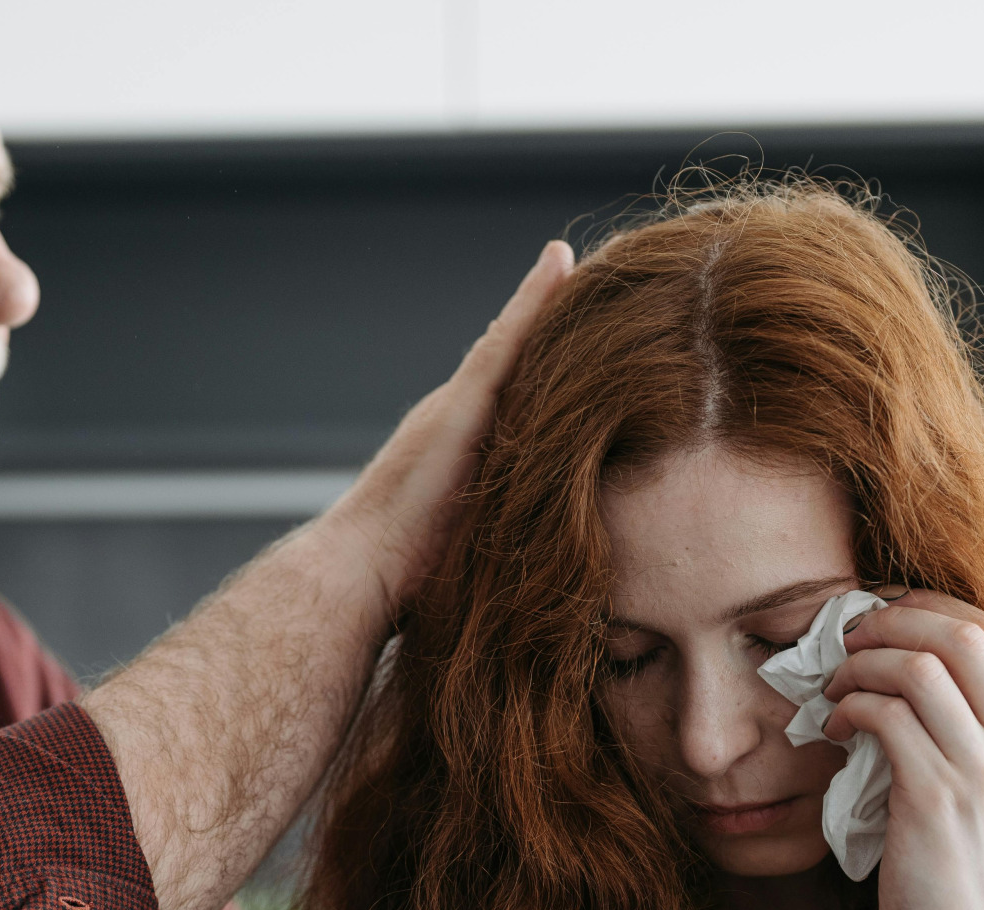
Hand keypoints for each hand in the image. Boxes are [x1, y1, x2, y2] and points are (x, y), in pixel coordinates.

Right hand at [318, 240, 575, 601]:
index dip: (560, 354)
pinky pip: (505, 343)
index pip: (525, 387)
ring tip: (607, 258)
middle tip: (620, 271)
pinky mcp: (460, 404)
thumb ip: (510, 523)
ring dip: (557, 298)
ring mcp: (460, 404)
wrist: (364, 571)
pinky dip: (532, 302)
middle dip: (567, 315)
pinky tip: (559, 265)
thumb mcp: (483, 542)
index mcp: (471, 442)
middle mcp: (463, 412)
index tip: (603, 325)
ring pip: (520, 341)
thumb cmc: (417, 578)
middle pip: (528, 356)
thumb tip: (547, 554)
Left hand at [821, 590, 983, 909]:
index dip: (929, 609)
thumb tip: (904, 668)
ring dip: (860, 665)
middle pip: (960, 633)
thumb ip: (972, 731)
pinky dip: (848, 708)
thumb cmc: (968, 873)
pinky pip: (885, 717)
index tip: (881, 616)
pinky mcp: (936, 799)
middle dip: (890, 622)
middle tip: (845, 640)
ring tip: (834, 688)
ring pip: (917, 667)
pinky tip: (833, 729)